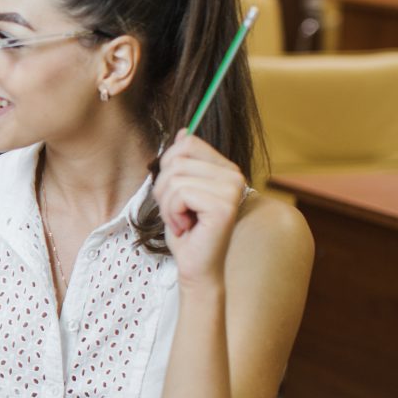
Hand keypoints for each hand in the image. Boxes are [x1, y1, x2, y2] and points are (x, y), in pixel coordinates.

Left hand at [152, 131, 246, 285]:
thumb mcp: (177, 190)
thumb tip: (183, 131)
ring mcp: (232, 189)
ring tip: (181, 220)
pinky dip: (172, 213)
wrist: (196, 266)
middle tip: (176, 211)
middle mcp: (234, 175)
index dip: (168, 166)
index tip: (174, 192)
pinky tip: (186, 226)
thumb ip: (182, 162)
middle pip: (176, 159)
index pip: (188, 142)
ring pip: (174, 177)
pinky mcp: (224, 205)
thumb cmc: (186, 230)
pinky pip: (180, 193)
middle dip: (163, 188)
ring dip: (166, 204)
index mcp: (225, 168)